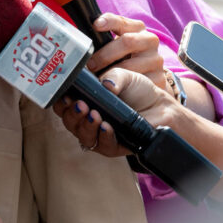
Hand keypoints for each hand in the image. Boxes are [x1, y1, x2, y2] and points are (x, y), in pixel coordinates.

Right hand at [55, 67, 180, 156]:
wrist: (161, 107)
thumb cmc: (138, 90)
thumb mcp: (124, 76)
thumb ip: (113, 76)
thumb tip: (105, 84)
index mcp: (83, 101)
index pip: (63, 105)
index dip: (60, 103)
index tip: (65, 96)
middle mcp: (87, 119)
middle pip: (69, 122)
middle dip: (72, 114)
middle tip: (80, 105)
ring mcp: (99, 134)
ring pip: (82, 135)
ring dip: (85, 126)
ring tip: (94, 115)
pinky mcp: (114, 146)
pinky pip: (102, 146)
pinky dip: (102, 136)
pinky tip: (106, 126)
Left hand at [85, 13, 165, 90]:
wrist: (148, 74)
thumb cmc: (123, 56)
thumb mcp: (114, 43)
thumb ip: (102, 38)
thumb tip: (79, 41)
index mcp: (136, 28)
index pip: (121, 21)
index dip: (108, 21)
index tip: (96, 25)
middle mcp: (149, 40)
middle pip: (127, 42)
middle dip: (105, 54)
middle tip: (90, 65)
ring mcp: (156, 60)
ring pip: (131, 66)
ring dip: (111, 73)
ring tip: (99, 79)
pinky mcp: (159, 79)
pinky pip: (137, 83)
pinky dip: (122, 87)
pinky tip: (114, 89)